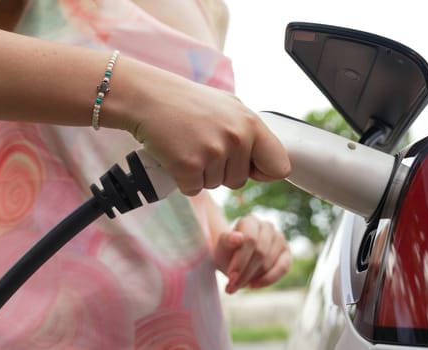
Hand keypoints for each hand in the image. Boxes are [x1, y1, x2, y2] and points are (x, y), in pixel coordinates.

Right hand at [119, 63, 290, 195]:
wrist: (147, 96)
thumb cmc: (187, 102)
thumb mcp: (229, 108)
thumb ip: (250, 133)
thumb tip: (269, 163)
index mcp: (251, 123)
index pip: (280, 166)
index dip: (264, 173)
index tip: (249, 168)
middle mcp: (237, 138)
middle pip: (240, 181)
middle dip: (222, 171)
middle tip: (203, 146)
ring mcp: (213, 152)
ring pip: (216, 185)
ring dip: (201, 174)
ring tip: (189, 146)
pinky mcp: (189, 166)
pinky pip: (193, 190)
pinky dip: (183, 179)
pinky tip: (176, 156)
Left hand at [212, 215, 290, 293]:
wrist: (235, 259)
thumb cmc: (228, 252)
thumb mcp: (222, 248)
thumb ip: (226, 241)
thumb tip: (237, 237)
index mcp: (251, 221)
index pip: (250, 240)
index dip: (241, 260)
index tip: (230, 276)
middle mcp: (267, 226)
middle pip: (260, 252)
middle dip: (245, 272)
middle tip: (232, 286)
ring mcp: (279, 239)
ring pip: (269, 262)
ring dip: (253, 277)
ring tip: (238, 285)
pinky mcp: (287, 253)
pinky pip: (283, 268)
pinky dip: (268, 280)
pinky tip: (253, 285)